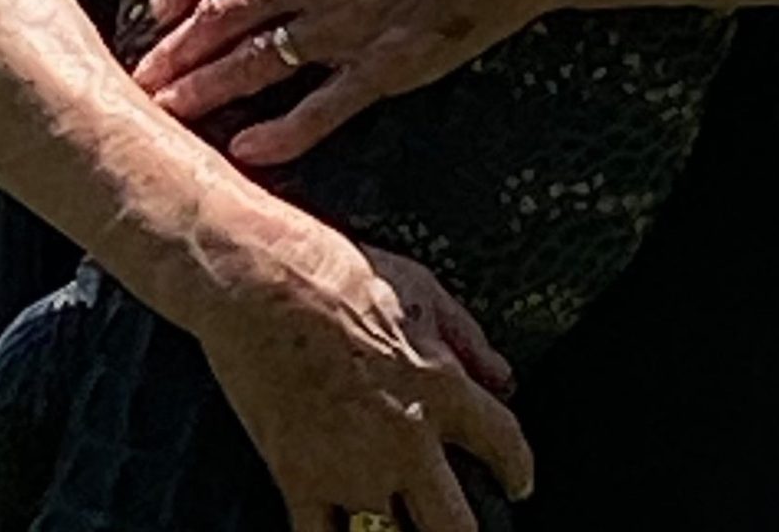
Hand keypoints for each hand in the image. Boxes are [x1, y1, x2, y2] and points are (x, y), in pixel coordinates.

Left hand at [134, 0, 566, 165]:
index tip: (156, 9)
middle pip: (225, 17)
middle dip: (176, 50)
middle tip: (140, 78)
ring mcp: (349, 25)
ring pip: (258, 64)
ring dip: (206, 90)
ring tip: (166, 113)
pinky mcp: (386, 66)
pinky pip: (322, 107)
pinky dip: (282, 132)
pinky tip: (247, 149)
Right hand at [202, 229, 532, 531]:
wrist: (261, 281)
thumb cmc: (336, 273)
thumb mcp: (422, 288)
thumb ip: (468, 339)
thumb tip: (500, 377)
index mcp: (441, 386)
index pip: (504, 446)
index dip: (518, 471)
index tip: (517, 483)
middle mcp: (404, 439)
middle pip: (454, 527)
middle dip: (462, 531)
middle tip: (457, 522)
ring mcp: (351, 468)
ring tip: (401, 523)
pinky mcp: (300, 479)